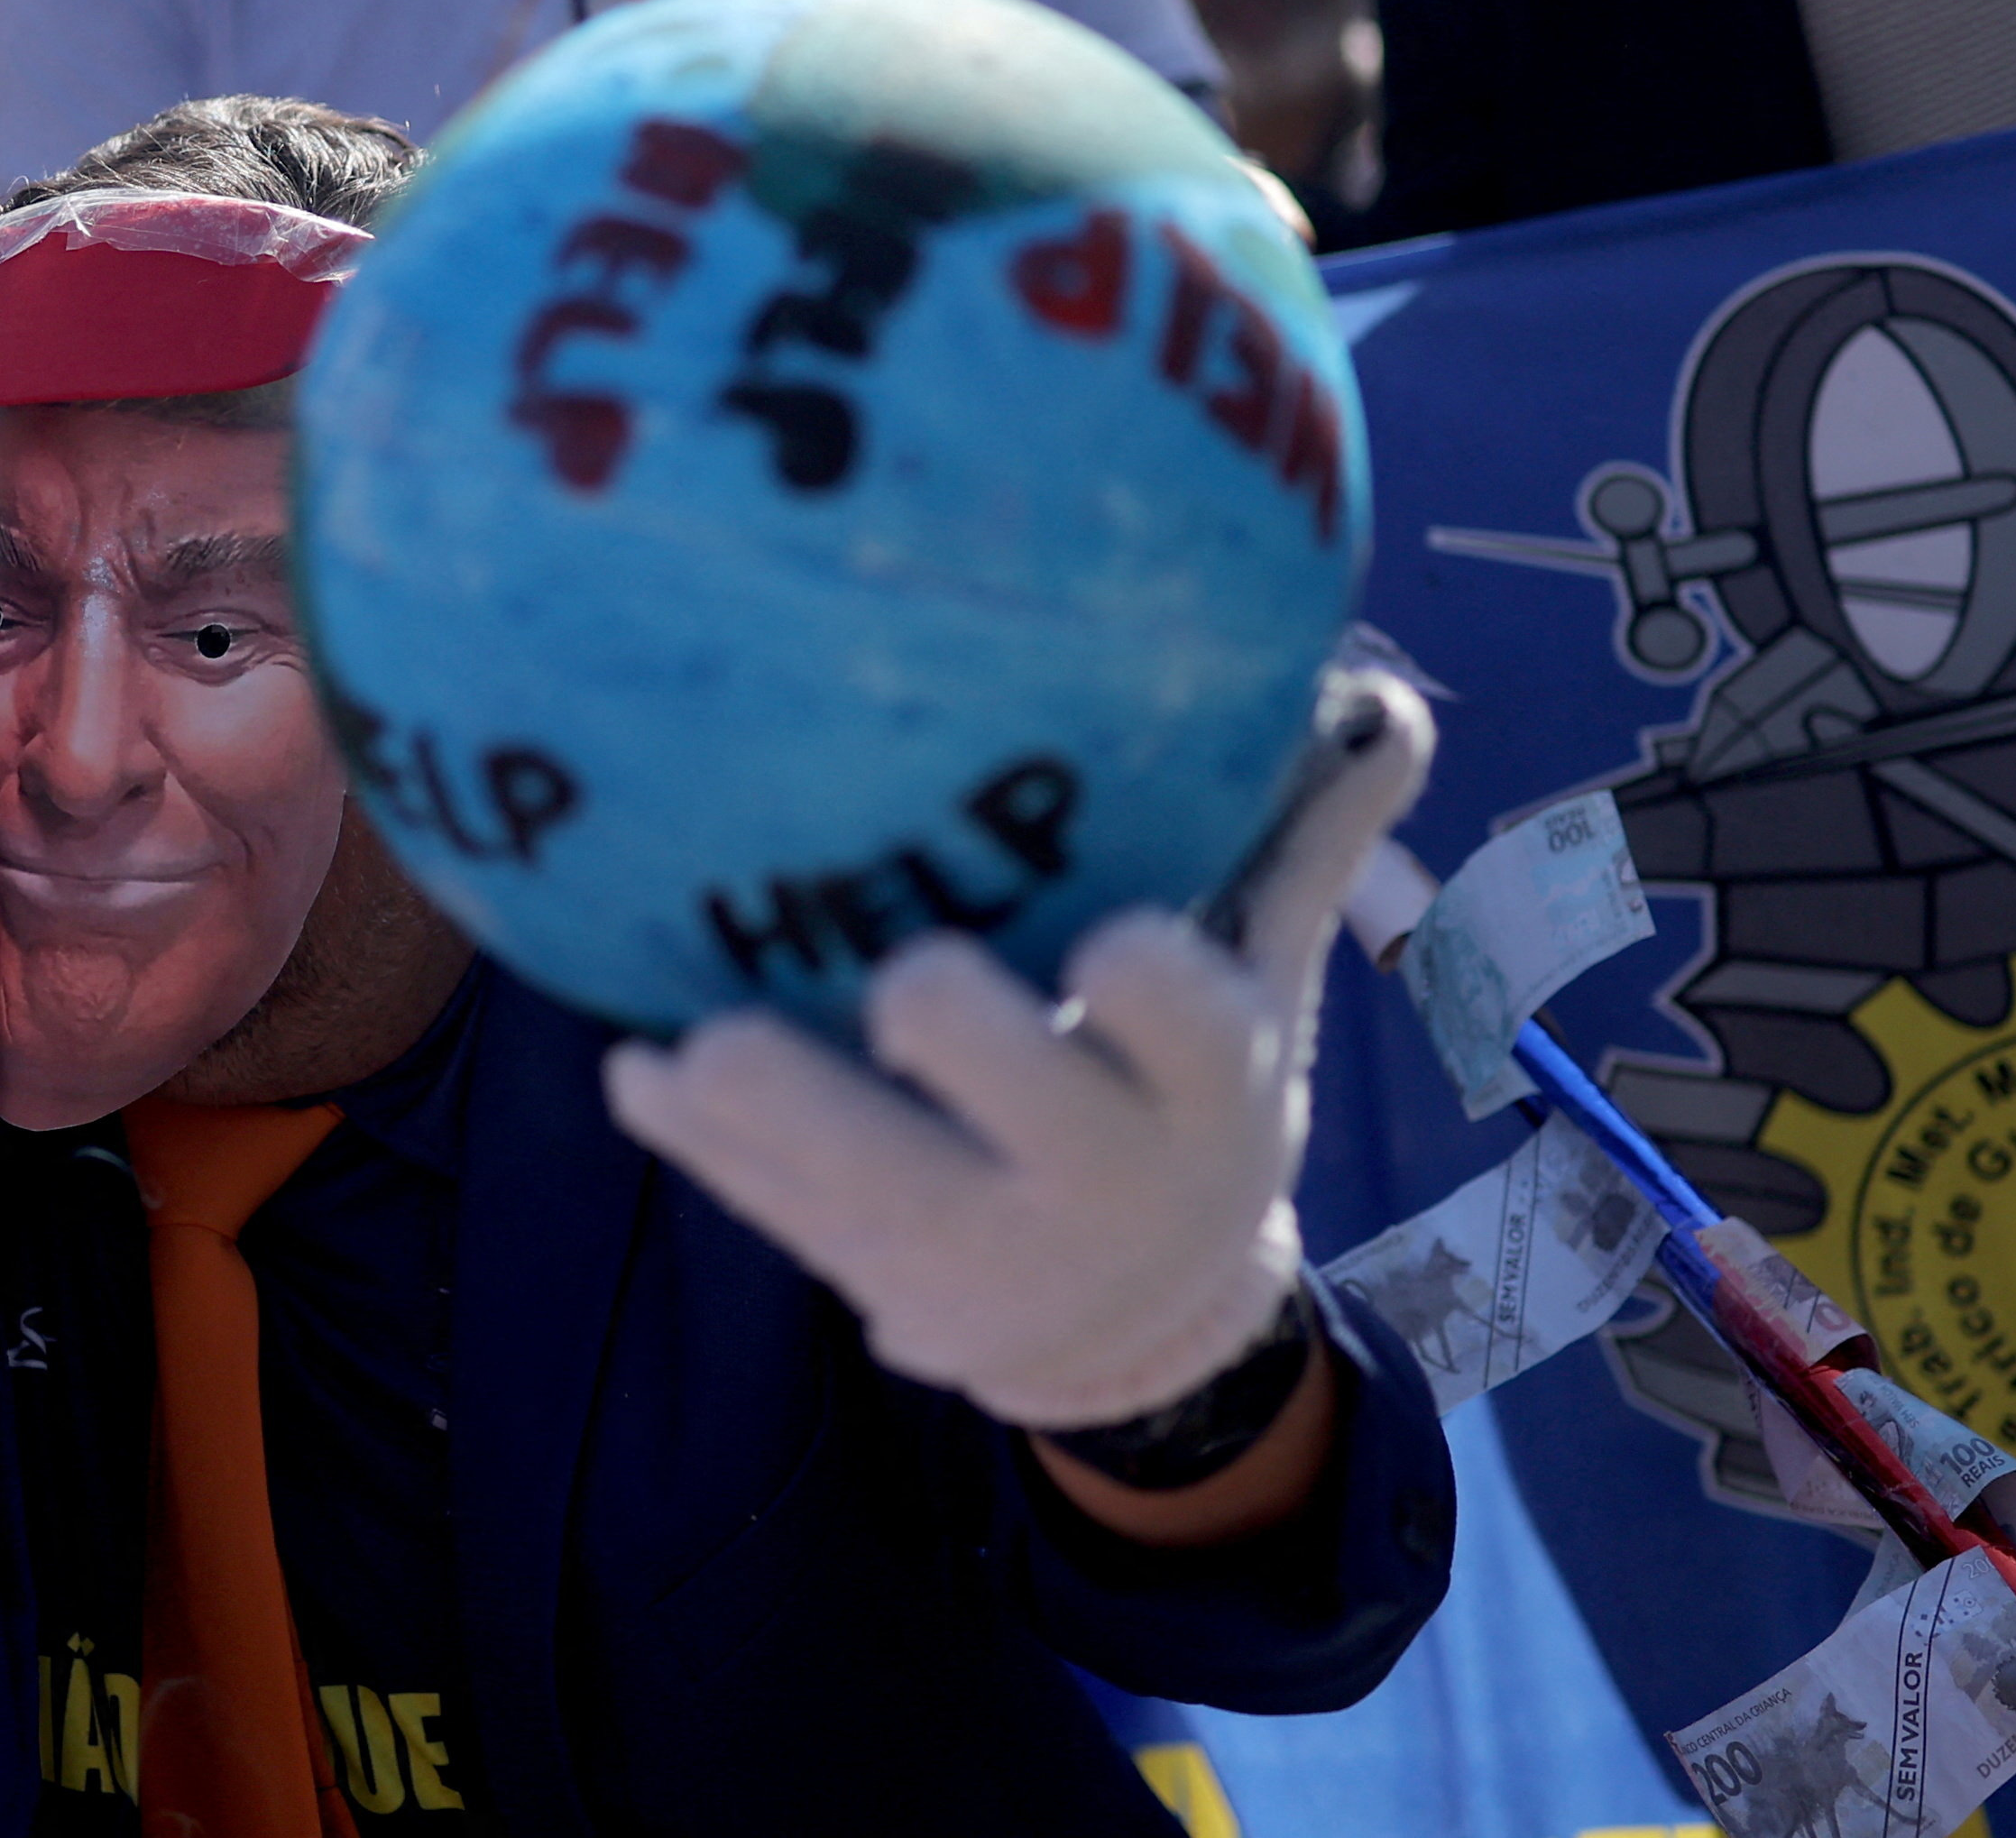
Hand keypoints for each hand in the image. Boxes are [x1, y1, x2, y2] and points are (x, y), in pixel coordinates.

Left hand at [603, 673, 1433, 1432]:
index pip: (1197, 1032)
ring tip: (700, 1045)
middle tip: (907, 974)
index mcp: (1210, 1094)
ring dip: (783, 1113)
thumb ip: (1301, 844)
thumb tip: (1381, 695)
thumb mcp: (1261, 991)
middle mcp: (1098, 1182)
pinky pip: (769, 1209)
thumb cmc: (1186, 1098)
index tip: (1110, 937)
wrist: (1132, 1319)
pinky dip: (697, 1144)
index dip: (1153, 991)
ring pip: (868, 1184)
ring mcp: (973, 1244)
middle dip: (964, 1042)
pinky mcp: (867, 1277)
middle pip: (1027, 1109)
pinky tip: (634, 1067)